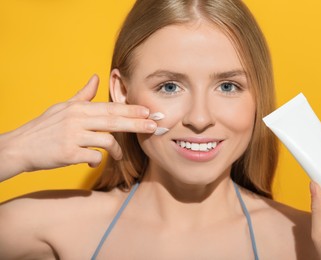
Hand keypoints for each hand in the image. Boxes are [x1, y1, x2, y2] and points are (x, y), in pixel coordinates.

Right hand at [0, 75, 156, 180]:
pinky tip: (93, 161)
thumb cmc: (43, 128)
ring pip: (106, 141)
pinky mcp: (68, 153)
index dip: (131, 110)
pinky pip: (93, 157)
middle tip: (153, 127)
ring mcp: (72, 136)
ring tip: (118, 155)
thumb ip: (82, 95)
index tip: (148, 111)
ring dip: (116, 150)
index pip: (110, 108)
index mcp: (78, 108)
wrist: (19, 147)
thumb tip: (96, 77)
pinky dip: (97, 161)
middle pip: (113, 121)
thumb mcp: (62, 107)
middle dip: (136, 123)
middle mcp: (76, 119)